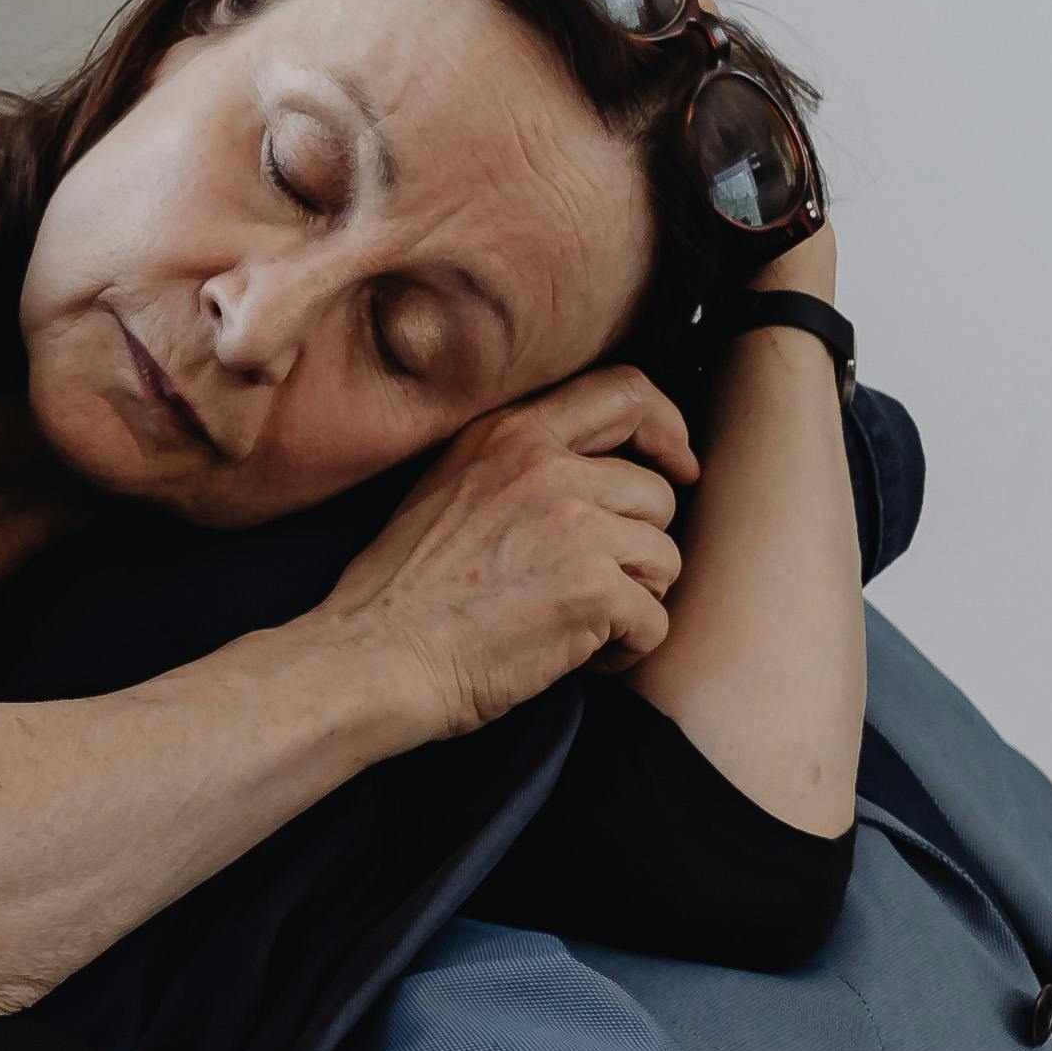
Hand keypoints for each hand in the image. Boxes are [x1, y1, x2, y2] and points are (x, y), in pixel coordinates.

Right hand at [315, 364, 695, 737]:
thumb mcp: (450, 487)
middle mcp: (548, 468)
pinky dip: (627, 650)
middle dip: (637, 548)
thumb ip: (518, 464)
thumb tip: (599, 469)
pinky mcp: (592, 589)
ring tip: (580, 624)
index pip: (625, 391)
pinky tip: (581, 658)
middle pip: (656, 494)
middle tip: (590, 586)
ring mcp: (574, 527)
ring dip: (635, 599)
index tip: (676, 465)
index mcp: (510, 434)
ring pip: (665, 558)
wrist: (374, 659)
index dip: (667, 428)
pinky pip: (656, 622)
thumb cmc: (402, 593)